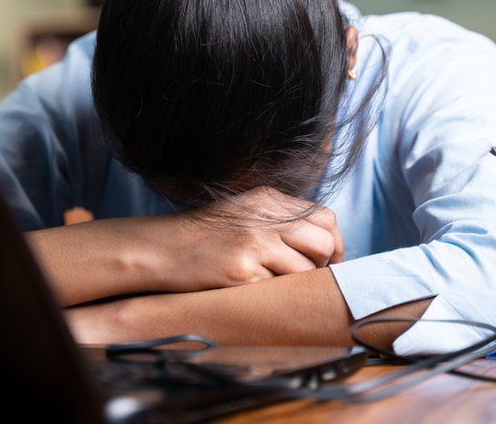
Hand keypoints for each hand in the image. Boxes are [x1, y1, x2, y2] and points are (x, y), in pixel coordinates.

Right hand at [145, 186, 344, 292]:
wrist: (161, 249)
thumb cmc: (203, 237)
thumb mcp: (243, 213)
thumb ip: (279, 220)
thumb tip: (322, 242)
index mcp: (268, 199)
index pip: (325, 217)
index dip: (334, 244)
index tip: (329, 261)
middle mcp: (266, 218)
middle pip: (323, 243)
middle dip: (323, 266)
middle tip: (308, 278)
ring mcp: (255, 244)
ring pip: (306, 270)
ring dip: (297, 283)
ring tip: (275, 285)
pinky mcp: (243, 271)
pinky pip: (279, 289)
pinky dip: (272, 294)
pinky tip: (252, 290)